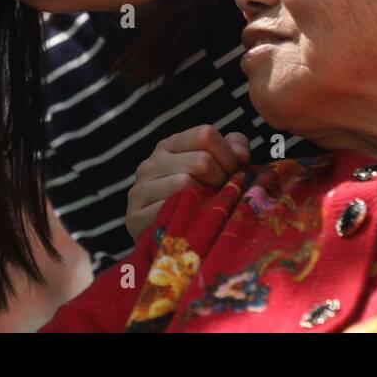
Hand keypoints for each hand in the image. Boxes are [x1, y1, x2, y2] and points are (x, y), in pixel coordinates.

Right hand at [125, 125, 250, 240]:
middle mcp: (151, 163)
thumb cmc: (196, 200)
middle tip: (225, 195)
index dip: (229, 154)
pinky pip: (169, 209)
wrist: (164, 243)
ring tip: (210, 208)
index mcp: (169, 145)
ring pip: (185, 182)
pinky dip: (187, 217)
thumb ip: (232, 150)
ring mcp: (140, 189)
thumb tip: (242, 153)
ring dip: (207, 199)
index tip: (235, 173)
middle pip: (201, 161)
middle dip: (222, 180)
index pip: (205, 134)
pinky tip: (193, 222)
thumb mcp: (215, 168)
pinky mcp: (135, 216)